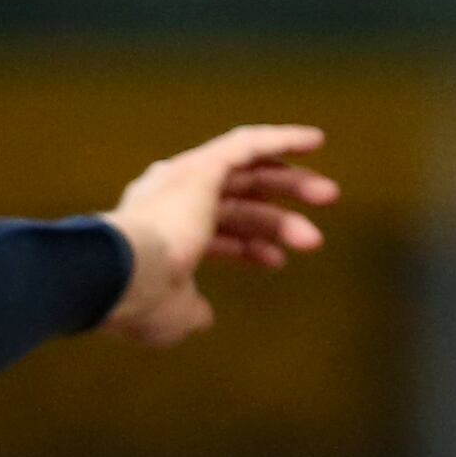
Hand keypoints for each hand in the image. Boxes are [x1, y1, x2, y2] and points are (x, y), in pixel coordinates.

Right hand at [100, 122, 336, 349]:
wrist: (124, 278)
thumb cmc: (139, 302)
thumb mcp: (172, 313)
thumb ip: (190, 308)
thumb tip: (204, 318)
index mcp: (158, 229)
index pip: (211, 230)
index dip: (246, 244)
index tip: (276, 261)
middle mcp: (169, 196)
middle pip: (235, 199)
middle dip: (275, 214)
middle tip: (313, 235)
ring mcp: (184, 179)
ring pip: (247, 176)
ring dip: (291, 185)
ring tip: (331, 198)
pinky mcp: (202, 168)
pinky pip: (248, 144)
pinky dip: (281, 139)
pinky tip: (315, 141)